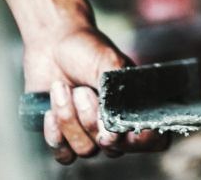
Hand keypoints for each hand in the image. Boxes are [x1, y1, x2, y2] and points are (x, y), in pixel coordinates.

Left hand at [23, 25, 168, 164]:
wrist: (53, 44)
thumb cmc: (88, 50)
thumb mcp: (109, 63)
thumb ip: (117, 91)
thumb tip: (112, 118)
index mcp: (135, 107)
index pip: (150, 141)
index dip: (140, 141)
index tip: (119, 127)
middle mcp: (115, 126)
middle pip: (111, 147)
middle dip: (92, 119)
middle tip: (84, 91)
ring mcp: (89, 133)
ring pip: (85, 149)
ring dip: (70, 118)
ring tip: (65, 89)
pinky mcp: (64, 137)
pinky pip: (64, 155)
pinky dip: (55, 134)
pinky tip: (50, 111)